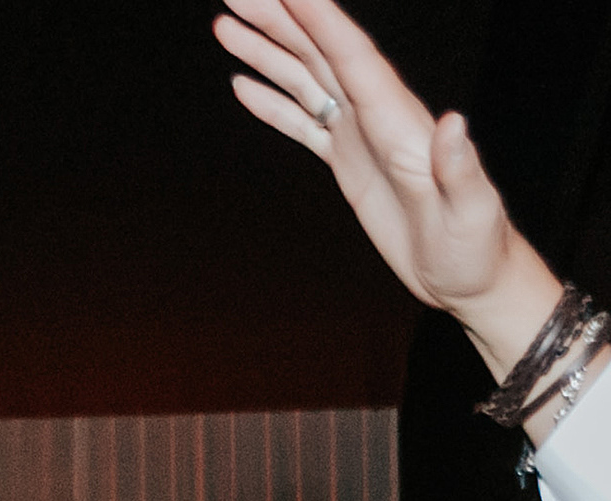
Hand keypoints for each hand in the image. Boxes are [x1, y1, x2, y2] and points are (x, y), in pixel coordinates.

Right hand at [212, 0, 527, 327]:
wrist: (469, 275)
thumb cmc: (474, 247)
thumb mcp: (472, 210)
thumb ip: (460, 166)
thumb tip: (453, 123)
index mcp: (401, 123)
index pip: (354, 59)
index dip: (321, 21)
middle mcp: (379, 116)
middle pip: (322, 53)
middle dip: (281, 19)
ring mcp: (362, 135)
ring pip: (307, 79)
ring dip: (268, 51)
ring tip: (226, 25)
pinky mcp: (350, 161)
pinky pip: (305, 122)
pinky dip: (274, 102)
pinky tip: (244, 85)